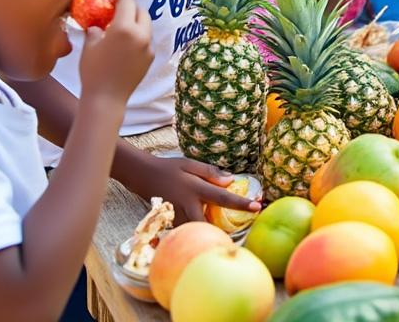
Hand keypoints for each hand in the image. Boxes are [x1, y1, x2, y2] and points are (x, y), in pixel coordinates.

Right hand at [78, 0, 151, 102]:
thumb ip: (95, 29)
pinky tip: (126, 44)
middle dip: (131, 8)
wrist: (106, 98)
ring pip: (147, 26)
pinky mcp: (151, 58)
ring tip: (121, 28)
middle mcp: (141, 35)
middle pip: (142, 11)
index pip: (127, 3)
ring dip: (136, 22)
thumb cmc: (93, 71)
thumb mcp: (89, 46)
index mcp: (124, 28)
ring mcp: (148, 47)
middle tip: (118, 12)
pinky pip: (147, 40)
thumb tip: (97, 24)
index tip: (112, 1)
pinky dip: (139, 36)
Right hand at [127, 154, 261, 223]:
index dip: (240, 203)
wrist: (141, 175)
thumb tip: (231, 180)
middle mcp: (188, 204)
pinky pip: (187, 231)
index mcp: (195, 188)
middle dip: (223, 231)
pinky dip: (195, 232)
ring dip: (208, 232)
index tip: (257, 207)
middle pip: (209, 224)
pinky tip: (201, 230)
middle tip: (237, 232)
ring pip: (196, 230)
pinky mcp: (170, 223)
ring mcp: (178, 215)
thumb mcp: (189, 163)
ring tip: (222, 234)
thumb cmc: (168, 168)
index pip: (222, 197)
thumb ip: (210, 172)